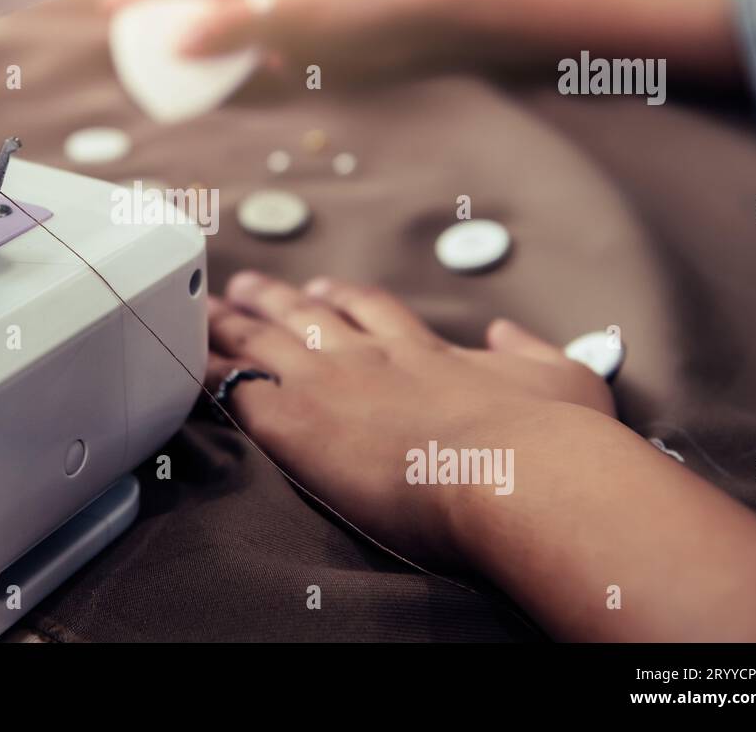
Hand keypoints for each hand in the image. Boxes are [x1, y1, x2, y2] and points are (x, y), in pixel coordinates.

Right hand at [100, 0, 450, 78]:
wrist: (419, 29)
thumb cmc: (357, 3)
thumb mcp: (284, 11)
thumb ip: (228, 26)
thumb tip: (178, 45)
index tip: (110, 11)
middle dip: (163, 19)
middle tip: (128, 41)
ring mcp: (275, 7)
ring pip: (218, 28)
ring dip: (194, 51)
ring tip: (160, 73)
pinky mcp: (291, 40)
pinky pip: (244, 56)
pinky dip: (226, 73)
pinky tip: (208, 93)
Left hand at [206, 271, 615, 565]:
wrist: (519, 468)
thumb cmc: (553, 437)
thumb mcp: (565, 377)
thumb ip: (530, 349)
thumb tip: (508, 329)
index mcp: (426, 351)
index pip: (371, 311)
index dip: (343, 299)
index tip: (323, 290)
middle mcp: (370, 357)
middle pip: (306, 316)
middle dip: (273, 299)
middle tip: (245, 286)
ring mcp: (330, 383)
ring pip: (262, 343)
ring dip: (231, 327)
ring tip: (206, 313)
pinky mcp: (297, 422)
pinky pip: (236, 392)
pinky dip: (211, 376)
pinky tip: (190, 368)